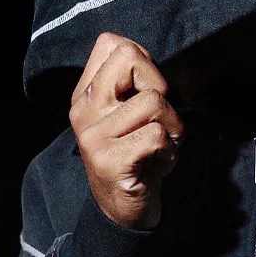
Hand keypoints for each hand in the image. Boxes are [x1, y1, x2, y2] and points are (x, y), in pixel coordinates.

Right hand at [69, 33, 183, 230]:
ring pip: (153, 101)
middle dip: (159, 86)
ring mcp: (94, 135)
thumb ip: (131, 86)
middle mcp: (84, 110)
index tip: (146, 92)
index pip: (112, 44)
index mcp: (86, 94)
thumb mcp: (128, 117)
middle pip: (130, 58)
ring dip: (172, 127)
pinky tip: (158, 163)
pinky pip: (157, 135)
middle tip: (157, 118)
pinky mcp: (110, 159)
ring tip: (159, 147)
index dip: (143, 62)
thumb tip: (147, 59)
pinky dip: (170, 150)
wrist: (122, 213)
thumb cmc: (136, 159)